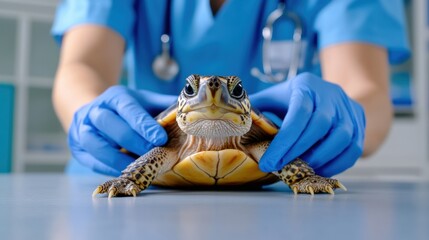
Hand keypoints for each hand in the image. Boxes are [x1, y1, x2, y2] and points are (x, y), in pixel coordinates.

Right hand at [68, 86, 176, 175]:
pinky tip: (127, 171)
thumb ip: (164, 105)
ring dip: (120, 159)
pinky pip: (93, 161)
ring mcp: (83, 129)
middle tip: (154, 154)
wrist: (93, 109)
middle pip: (111, 126)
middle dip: (134, 142)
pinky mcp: (79, 148)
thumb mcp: (144, 101)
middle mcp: (96, 111)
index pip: (129, 109)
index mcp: (115, 97)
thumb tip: (191, 109)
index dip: (144, 125)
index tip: (161, 138)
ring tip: (140, 166)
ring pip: (98, 145)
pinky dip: (110, 168)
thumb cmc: (127, 108)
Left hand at [250, 73, 365, 176]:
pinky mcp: (361, 124)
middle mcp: (332, 95)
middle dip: (299, 152)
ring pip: (342, 137)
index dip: (284, 141)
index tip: (268, 162)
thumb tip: (231, 121)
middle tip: (281, 168)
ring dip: (320, 159)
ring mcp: (349, 109)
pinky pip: (354, 148)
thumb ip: (256, 107)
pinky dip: (337, 164)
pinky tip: (319, 169)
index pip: (298, 113)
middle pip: (320, 125)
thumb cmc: (295, 99)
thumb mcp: (275, 96)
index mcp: (306, 86)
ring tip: (301, 170)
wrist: (331, 94)